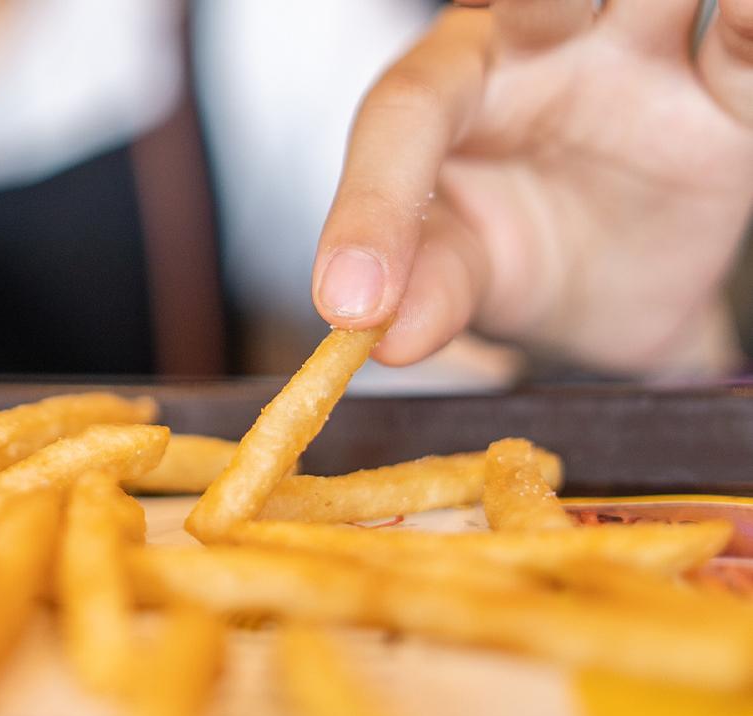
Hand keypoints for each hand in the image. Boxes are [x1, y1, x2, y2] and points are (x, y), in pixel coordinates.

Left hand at [312, 0, 752, 375]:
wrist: (595, 292)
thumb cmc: (498, 249)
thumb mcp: (452, 272)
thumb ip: (420, 288)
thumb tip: (381, 332)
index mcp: (449, 85)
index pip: (410, 110)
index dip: (375, 205)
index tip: (354, 300)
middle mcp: (538, 45)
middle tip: (527, 19)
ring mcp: (638, 59)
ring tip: (688, 3)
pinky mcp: (723, 98)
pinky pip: (745, 48)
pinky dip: (752, 25)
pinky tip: (745, 18)